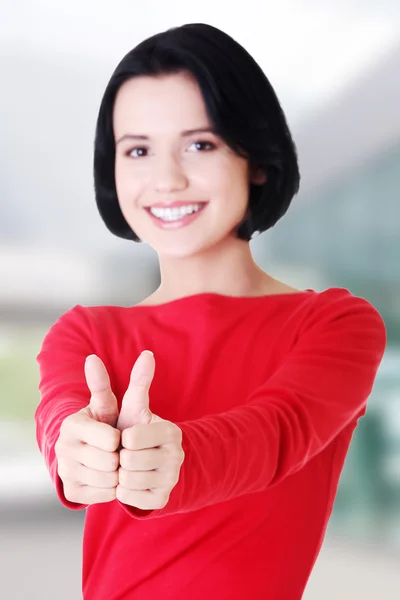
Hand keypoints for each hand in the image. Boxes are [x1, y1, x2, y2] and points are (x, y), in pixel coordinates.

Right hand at [55, 354, 120, 504]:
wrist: (94, 452)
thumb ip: (103, 383)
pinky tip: (109, 476)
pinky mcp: (71, 491)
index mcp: (72, 424)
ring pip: (108, 480)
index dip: (122, 438)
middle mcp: (63, 448)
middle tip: (118, 451)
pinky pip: (103, 495)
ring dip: (119, 473)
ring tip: (115, 462)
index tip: (118, 435)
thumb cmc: (106, 423)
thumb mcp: (108, 404)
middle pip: (110, 461)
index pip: (111, 439)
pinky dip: (112, 488)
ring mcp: (64, 471)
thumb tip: (92, 357)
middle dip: (121, 457)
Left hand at [116, 351, 184, 509]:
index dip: (121, 438)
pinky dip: (124, 491)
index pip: (131, 438)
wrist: (145, 462)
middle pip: (128, 461)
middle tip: (124, 454)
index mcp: (171, 431)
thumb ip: (138, 381)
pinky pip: (131, 498)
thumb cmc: (135, 429)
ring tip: (126, 467)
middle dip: (119, 458)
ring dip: (120, 474)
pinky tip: (130, 481)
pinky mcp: (164, 499)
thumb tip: (147, 353)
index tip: (126, 437)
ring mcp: (173, 479)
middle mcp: (177, 455)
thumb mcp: (134, 406)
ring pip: (128, 480)